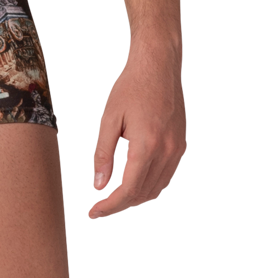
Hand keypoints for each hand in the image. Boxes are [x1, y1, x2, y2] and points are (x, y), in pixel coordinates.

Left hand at [89, 42, 184, 217]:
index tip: (95, 210)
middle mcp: (167, 152)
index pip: (129, 189)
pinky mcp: (182, 145)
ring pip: (156, 187)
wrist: (157, 67)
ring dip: (135, 195)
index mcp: (147, 145)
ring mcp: (178, 150)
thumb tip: (100, 185)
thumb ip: (104, 153)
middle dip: (121, 203)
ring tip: (113, 193)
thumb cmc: (131, 88)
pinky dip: (148, 182)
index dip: (111, 205)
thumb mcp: (110, 119)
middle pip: (143, 193)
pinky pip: (165, 174)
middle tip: (100, 204)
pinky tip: (131, 177)